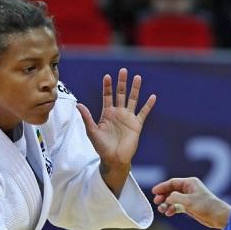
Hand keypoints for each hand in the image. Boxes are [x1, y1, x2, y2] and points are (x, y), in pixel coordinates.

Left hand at [77, 68, 155, 193]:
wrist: (114, 159)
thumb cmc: (102, 147)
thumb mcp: (92, 131)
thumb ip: (87, 117)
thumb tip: (78, 104)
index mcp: (107, 113)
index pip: (108, 96)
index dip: (108, 86)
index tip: (107, 76)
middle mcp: (118, 113)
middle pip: (120, 94)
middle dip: (122, 82)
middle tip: (123, 70)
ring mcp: (128, 118)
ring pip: (132, 99)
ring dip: (135, 89)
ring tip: (138, 77)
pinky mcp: (136, 125)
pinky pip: (143, 113)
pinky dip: (148, 105)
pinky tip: (152, 96)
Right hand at [152, 177, 230, 229]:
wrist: (218, 217)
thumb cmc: (206, 206)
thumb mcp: (189, 201)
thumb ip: (175, 198)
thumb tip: (167, 198)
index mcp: (190, 183)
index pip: (172, 182)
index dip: (162, 187)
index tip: (154, 192)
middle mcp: (188, 189)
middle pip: (171, 190)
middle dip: (163, 196)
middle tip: (157, 202)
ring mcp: (188, 198)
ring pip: (172, 199)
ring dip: (166, 204)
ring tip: (162, 210)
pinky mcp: (189, 206)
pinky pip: (176, 206)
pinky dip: (172, 209)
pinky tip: (169, 213)